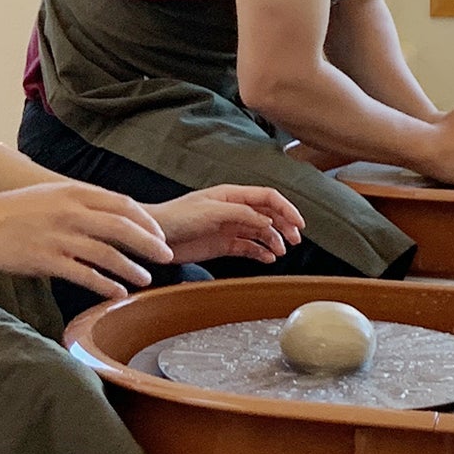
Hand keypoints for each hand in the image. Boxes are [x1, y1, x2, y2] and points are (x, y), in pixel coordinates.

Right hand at [0, 182, 172, 297]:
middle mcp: (71, 212)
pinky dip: (106, 285)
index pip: (122, 204)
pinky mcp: (47, 260)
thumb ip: (81, 202)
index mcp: (74, 193)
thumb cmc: (15, 210)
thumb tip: (110, 214)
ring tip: (145, 279)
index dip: (145, 221)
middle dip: (149, 243)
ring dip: (131, 268)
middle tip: (167, 256)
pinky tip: (118, 293)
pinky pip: (85, 275)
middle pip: (123, 227)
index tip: (159, 234)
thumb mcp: (51, 194)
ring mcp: (59, 237)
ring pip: (107, 253)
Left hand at [146, 186, 303, 265]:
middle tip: (294, 241)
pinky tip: (268, 258)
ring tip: (280, 252)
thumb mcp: (212, 212)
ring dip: (274, 241)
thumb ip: (242, 214)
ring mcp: (229, 228)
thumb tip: (267, 220)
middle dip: (284, 226)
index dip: (286, 208)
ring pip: (260, 232)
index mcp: (232, 195)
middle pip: (268, 215)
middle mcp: (233, 210)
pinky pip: (248, 247)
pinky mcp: (222, 245)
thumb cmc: (176, 218)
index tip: (299, 224)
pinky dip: (260, 252)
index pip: (267, 197)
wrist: (154, 238)